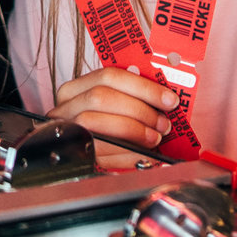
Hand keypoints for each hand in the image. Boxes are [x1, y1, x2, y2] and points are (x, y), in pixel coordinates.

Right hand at [46, 65, 177, 151]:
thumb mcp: (112, 107)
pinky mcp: (71, 156)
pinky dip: (126, 154)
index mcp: (76, 88)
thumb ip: (130, 98)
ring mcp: (66, 131)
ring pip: (95, 122)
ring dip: (133, 130)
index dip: (143, 87)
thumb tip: (164, 98)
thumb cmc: (103, 129)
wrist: (77, 161)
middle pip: (100, 97)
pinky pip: (98, 152)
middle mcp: (66, 107)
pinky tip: (143, 155)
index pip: (109, 76)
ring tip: (155, 138)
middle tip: (164, 123)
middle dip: (139, 110)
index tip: (169, 99)